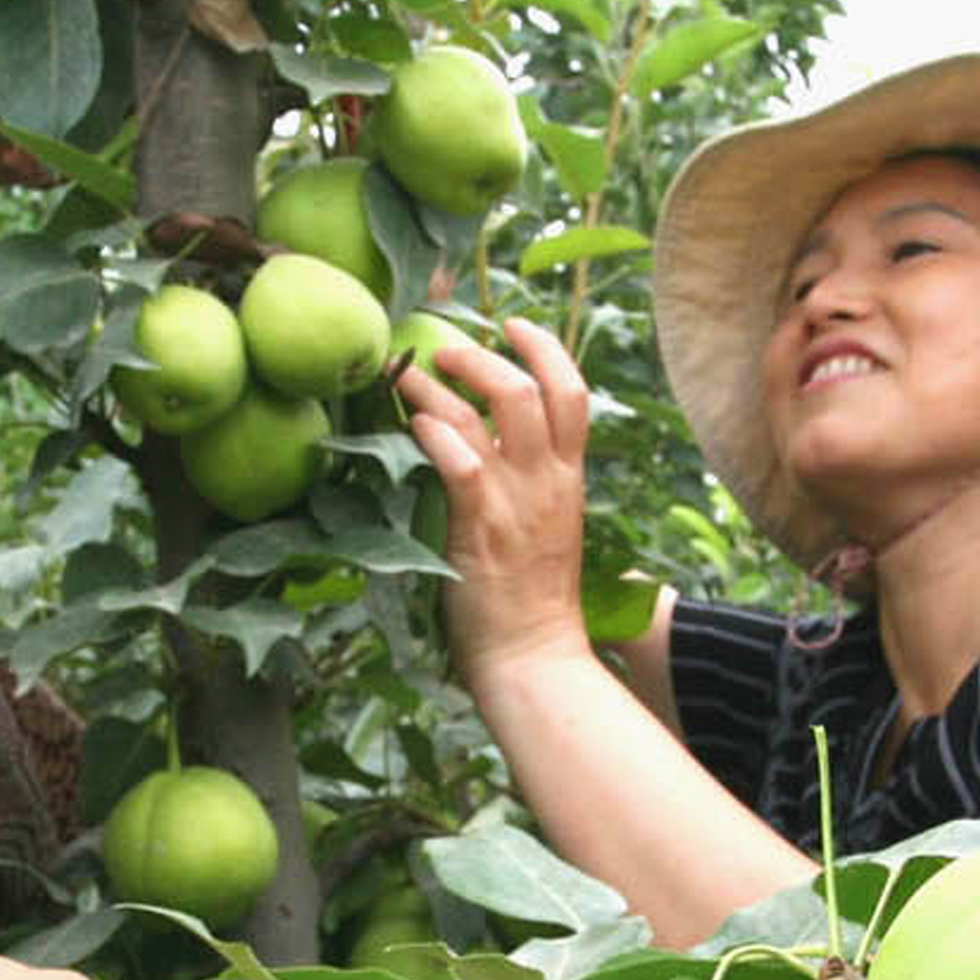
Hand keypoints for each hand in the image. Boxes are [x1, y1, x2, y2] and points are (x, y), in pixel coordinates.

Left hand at [397, 315, 599, 679]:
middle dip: (482, 356)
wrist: (534, 656)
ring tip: (406, 375)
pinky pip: (459, 461)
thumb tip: (498, 447)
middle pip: (528, 388)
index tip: (513, 324)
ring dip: (441, 385)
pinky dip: (433, 433)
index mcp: (568, 479)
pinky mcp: (480, 527)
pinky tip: (411, 425)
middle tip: (444, 351)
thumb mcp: (550, 528)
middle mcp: (546, 481)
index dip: (545, 348)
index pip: (573, 392)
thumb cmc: (533, 601)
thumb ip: (534, 485)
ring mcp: (514, 502)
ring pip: (490, 412)